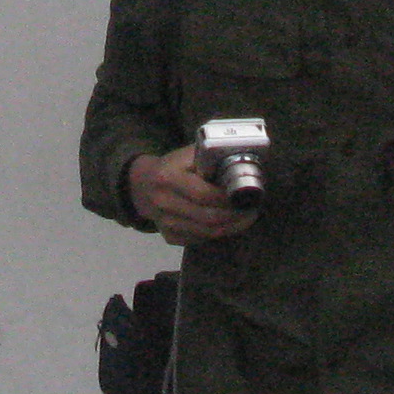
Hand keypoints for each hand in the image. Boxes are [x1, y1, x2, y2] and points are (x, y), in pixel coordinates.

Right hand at [128, 142, 258, 244]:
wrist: (142, 185)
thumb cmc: (172, 166)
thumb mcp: (186, 154)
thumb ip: (209, 158)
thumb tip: (240, 165)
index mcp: (167, 178)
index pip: (203, 195)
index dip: (226, 199)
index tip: (245, 196)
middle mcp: (164, 204)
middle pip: (207, 218)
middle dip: (234, 216)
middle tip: (252, 210)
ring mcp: (165, 224)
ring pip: (206, 233)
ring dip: (231, 227)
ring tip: (246, 218)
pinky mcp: (169, 237)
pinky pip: (200, 239)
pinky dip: (217, 233)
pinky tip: (229, 224)